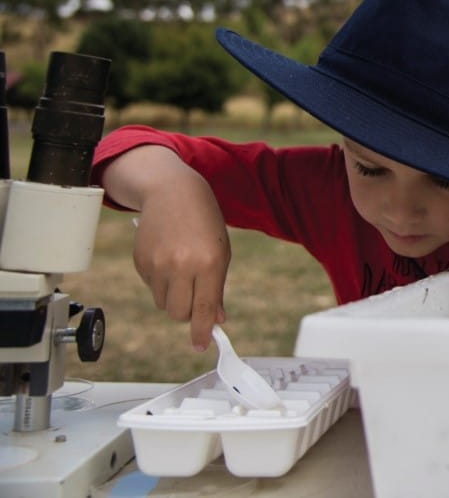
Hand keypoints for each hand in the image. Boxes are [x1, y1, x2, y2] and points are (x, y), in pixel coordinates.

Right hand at [106, 145, 231, 350]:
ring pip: (164, 303)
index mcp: (208, 263)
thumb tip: (216, 319)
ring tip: (182, 269)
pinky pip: (151, 288)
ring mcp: (157, 265)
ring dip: (174, 296)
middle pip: (179, 313)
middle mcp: (181, 266)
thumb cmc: (204, 220)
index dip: (203, 331)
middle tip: (195, 299)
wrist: (172, 191)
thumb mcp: (221, 251)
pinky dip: (161, 282)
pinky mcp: (140, 262)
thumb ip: (217, 288)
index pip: (204, 308)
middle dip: (188, 314)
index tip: (203, 345)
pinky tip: (168, 258)